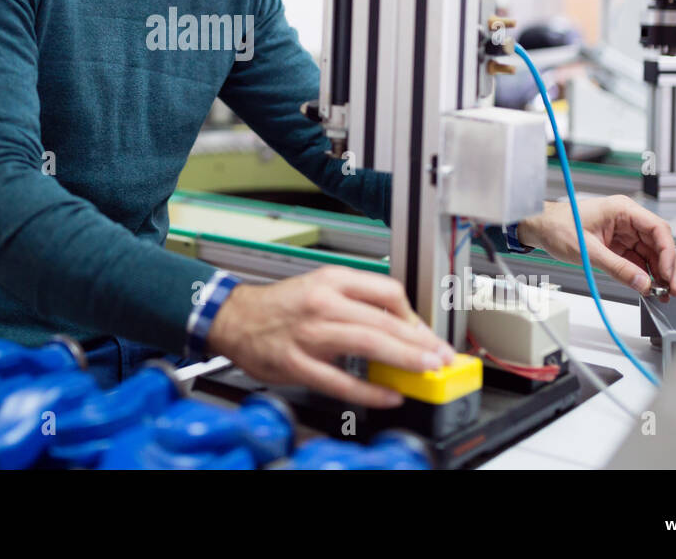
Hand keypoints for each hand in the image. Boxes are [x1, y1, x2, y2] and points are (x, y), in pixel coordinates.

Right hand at [205, 266, 455, 407]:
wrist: (234, 318)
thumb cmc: (280, 306)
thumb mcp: (320, 286)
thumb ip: (358, 300)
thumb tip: (400, 324)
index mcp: (332, 280)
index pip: (387, 290)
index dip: (414, 315)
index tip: (426, 333)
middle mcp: (323, 303)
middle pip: (384, 320)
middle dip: (420, 342)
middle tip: (442, 356)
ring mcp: (310, 334)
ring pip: (368, 345)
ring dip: (404, 360)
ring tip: (426, 371)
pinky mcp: (298, 364)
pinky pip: (342, 381)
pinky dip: (370, 391)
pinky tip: (389, 395)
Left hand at [518, 195, 675, 298]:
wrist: (539, 228)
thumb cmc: (557, 226)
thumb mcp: (588, 251)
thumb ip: (617, 268)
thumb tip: (642, 283)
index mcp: (622, 210)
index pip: (657, 229)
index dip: (668, 254)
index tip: (669, 275)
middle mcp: (627, 219)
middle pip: (659, 243)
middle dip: (667, 268)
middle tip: (670, 290)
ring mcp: (624, 233)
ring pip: (651, 254)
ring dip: (658, 273)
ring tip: (662, 294)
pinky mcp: (618, 245)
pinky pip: (638, 260)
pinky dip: (644, 274)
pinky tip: (648, 287)